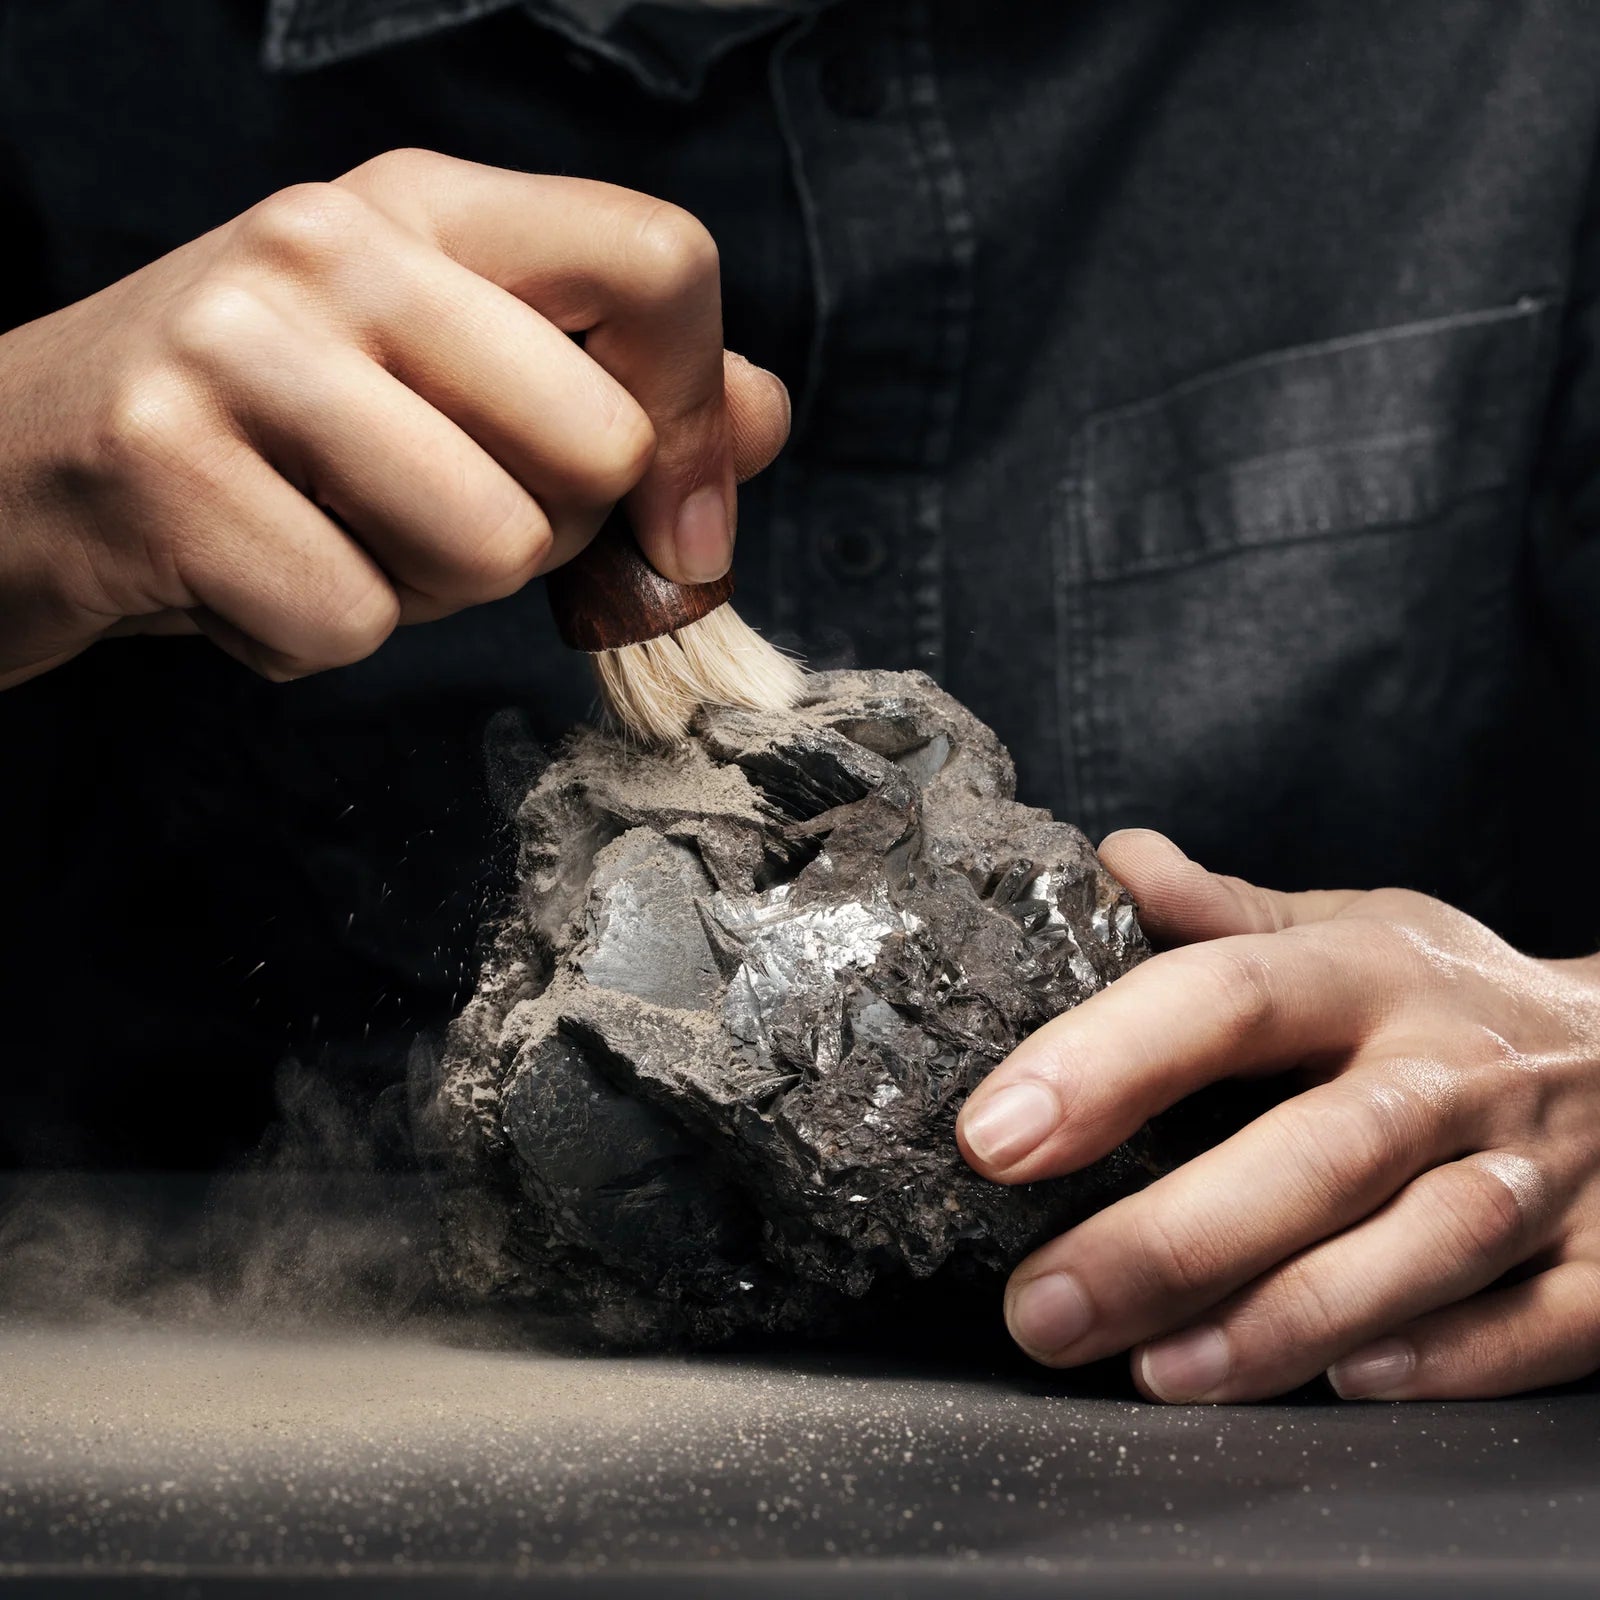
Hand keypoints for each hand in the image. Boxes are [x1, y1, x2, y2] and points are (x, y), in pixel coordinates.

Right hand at [0, 150, 789, 687]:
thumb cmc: (258, 430)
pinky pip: (354, 626)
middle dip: (544, 539)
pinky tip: (247, 578)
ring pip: (489, 548)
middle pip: (597, 444)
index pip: (661, 261)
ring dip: (428, 595)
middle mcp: (332, 246)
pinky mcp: (161, 470)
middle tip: (433, 521)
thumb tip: (761, 418)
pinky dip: (314, 641)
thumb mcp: (440, 372)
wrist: (8, 464)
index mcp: (425, 208)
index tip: (676, 519)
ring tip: (331, 540)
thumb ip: (614, 388)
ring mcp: (236, 349)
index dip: (700, 416)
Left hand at [956, 829, 1599, 1401]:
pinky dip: (1445, 1358)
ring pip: (1420, 1249)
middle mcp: (1456, 1071)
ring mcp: (1541, 1171)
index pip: (1227, 997)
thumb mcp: (1352, 929)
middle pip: (1315, 1153)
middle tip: (1043, 1305)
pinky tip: (1344, 1386)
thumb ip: (1228, 916)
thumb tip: (1108, 865)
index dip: (1106, 1061)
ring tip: (1155, 1370)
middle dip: (1171, 1238)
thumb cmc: (1456, 995)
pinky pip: (1533, 1324)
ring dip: (1284, 1319)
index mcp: (1372, 975)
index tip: (994, 1133)